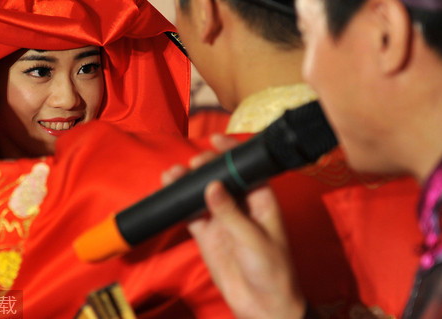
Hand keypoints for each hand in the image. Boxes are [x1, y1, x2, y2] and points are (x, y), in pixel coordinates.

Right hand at [163, 134, 306, 318]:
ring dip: (188, 182)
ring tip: (172, 175)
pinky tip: (168, 192)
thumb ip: (230, 213)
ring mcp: (222, 219)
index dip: (232, 152)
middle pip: (221, 177)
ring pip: (202, 193)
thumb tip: (211, 186)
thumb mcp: (254, 239)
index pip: (246, 168)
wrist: (263, 306)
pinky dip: (179, 203)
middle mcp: (241, 205)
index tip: (216, 139)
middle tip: (194, 164)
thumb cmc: (273, 271)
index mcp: (261, 200)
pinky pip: (190, 214)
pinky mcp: (207, 234)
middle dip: (206, 166)